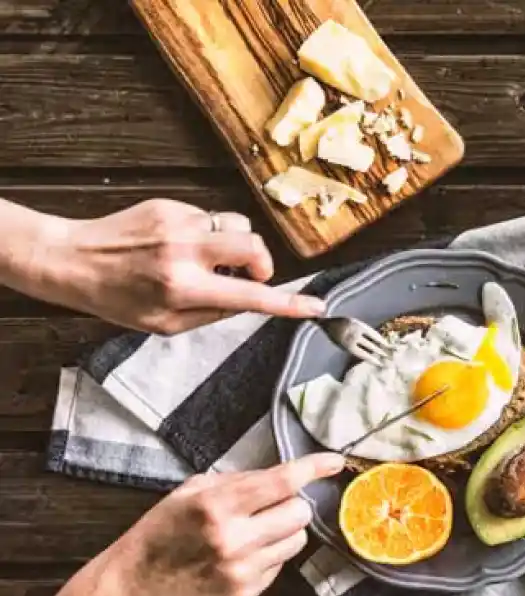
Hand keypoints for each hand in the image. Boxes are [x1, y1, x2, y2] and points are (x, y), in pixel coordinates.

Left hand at [34, 199, 324, 332]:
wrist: (74, 260)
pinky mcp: (169, 206)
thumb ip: (212, 313)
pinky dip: (205, 234)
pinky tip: (179, 245)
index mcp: (184, 289)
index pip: (251, 297)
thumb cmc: (117, 299)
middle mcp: (184, 253)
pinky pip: (208, 218)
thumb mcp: (166, 324)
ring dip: (234, 244)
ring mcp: (177, 224)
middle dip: (261, 262)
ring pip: (235, 225)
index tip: (315, 306)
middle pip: (254, 245)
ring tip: (209, 259)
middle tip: (248, 275)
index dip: (289, 303)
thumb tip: (249, 300)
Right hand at [88, 453, 344, 595]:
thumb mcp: (191, 491)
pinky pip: (280, 564)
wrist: (136, 584)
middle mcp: (233, 539)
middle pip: (300, 513)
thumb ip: (239, 482)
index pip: (281, 482)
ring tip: (254, 531)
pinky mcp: (246, 593)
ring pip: (297, 540)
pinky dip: (269, 554)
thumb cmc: (162, 530)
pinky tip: (241, 554)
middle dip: (291, 504)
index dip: (313, 468)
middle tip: (270, 505)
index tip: (334, 462)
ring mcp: (242, 570)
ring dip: (284, 530)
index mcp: (216, 505)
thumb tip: (284, 476)